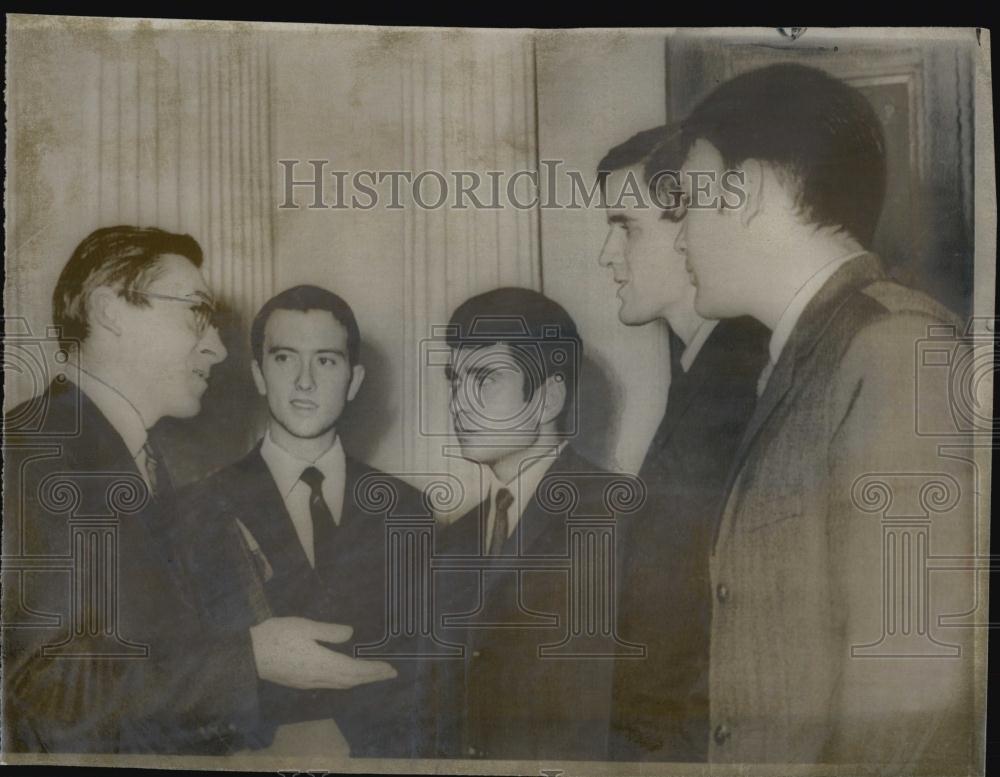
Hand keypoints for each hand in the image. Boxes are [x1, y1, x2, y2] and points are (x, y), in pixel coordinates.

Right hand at [249, 617, 397, 689]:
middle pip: (351, 680)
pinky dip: (345, 681)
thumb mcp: (306, 626)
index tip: (391, 669)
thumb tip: (350, 634)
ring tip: (372, 675)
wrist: (249, 655)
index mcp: (323, 662)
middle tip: (389, 673)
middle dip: (371, 677)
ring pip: (340, 684)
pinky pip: (330, 685)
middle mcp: (319, 677)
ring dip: (358, 680)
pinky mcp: (300, 682)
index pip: (355, 669)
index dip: (374, 670)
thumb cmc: (278, 636)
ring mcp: (309, 682)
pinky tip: (345, 676)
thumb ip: (330, 631)